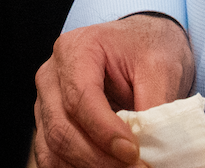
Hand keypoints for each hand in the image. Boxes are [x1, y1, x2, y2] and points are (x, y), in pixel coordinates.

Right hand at [34, 14, 196, 166]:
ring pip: (53, 150)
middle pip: (61, 128)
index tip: (132, 152)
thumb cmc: (145, 49)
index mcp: (75, 49)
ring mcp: (45, 103)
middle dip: (98, 159)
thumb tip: (153, 146)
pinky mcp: (49, 126)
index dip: (104, 131)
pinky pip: (53, 158)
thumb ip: (154, 104)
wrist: (139, 47)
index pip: (80, 98)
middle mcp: (51, 76)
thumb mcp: (159, 67)